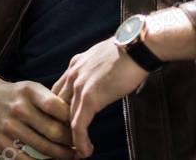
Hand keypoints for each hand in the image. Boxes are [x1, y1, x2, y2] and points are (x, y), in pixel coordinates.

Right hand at [0, 72, 74, 158]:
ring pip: (44, 148)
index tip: (81, 127)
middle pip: (54, 131)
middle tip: (82, 148)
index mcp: (30, 91)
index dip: (73, 120)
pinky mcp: (1, 143)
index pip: (58, 107)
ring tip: (71, 156)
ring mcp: (9, 127)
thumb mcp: (32, 88)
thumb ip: (52, 101)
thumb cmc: (16, 95)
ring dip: (62, 156)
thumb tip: (77, 120)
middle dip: (72, 143)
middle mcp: (19, 108)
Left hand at [50, 39, 148, 158]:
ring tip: (75, 150)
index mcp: (75, 64)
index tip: (67, 122)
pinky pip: (78, 124)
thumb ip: (97, 71)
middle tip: (67, 139)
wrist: (137, 47)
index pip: (59, 90)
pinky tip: (84, 151)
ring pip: (66, 117)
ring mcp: (79, 85)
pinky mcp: (89, 97)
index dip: (61, 108)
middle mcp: (72, 74)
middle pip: (57, 104)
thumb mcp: (104, 58)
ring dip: (70, 136)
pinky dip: (79, 140)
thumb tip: (105, 80)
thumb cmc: (129, 51)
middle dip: (61, 123)